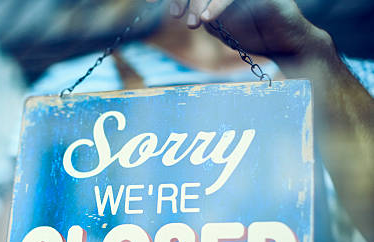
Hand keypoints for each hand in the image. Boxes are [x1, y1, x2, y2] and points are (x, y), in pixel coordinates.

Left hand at [154, 0, 330, 59]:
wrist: (284, 44)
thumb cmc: (251, 34)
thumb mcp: (219, 27)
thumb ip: (200, 15)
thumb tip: (180, 11)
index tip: (151, 3)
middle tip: (174, 15)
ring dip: (199, 3)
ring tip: (192, 23)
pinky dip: (218, 5)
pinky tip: (206, 19)